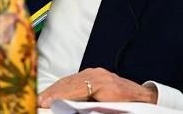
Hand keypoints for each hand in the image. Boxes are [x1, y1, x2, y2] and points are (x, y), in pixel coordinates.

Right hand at [37, 68, 156, 107]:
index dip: (59, 96)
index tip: (45, 102)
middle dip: (52, 92)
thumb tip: (72, 108)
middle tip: (37, 101)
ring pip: (70, 80)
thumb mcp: (113, 111)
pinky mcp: (94, 74)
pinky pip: (74, 79)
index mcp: (104, 84)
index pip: (75, 89)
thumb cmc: (132, 107)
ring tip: (41, 98)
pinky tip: (52, 92)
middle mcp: (98, 75)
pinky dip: (62, 86)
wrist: (145, 98)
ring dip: (54, 89)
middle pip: (69, 83)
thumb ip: (92, 110)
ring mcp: (96, 72)